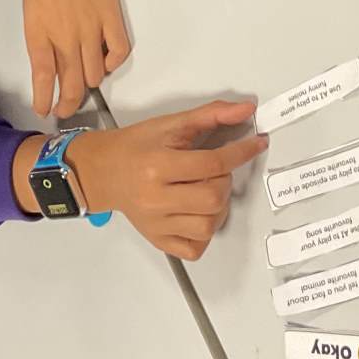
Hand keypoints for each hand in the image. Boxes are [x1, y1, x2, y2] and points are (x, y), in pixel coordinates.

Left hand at [23, 0, 130, 116]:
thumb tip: (51, 66)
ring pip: (94, 73)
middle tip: (66, 107)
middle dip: (68, 102)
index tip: (45, 109)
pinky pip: (118, 51)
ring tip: (84, 80)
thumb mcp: (32, 13)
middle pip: (71, 84)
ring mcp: (91, 28)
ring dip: (88, 82)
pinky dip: (113, 63)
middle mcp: (66, 38)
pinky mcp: (111, 17)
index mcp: (40, 36)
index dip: (45, 101)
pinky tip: (106, 62)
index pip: (44, 80)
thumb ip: (41, 41)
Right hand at [69, 100, 266, 260]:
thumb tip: (245, 110)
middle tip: (217, 170)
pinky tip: (198, 213)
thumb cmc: (135, 147)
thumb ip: (211, 115)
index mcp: (158, 165)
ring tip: (207, 190)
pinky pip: (194, 249)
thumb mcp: (171, 123)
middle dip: (226, 181)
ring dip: (219, 207)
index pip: (212, 163)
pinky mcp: (158, 239)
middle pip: (213, 198)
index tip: (256, 144)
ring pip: (207, 226)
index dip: (242, 151)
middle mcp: (155, 198)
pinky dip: (204, 233)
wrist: (103, 171)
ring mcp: (157, 224)